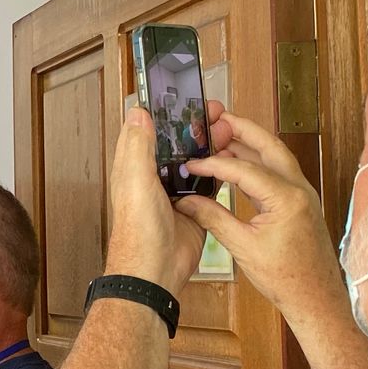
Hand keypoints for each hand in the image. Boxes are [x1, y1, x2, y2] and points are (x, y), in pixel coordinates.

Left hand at [105, 108, 210, 295]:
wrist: (155, 271)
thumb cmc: (138, 232)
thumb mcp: (135, 181)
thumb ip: (137, 147)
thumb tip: (137, 112)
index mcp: (135, 168)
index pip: (148, 130)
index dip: (166, 112)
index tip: (185, 97)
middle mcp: (153, 178)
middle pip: (176, 143)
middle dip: (196, 126)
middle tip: (216, 112)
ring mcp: (175, 193)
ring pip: (195, 161)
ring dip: (210, 145)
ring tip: (228, 129)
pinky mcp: (194, 208)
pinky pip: (209, 184)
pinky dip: (220, 171)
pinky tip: (232, 159)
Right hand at [173, 109, 345, 325]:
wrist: (316, 298)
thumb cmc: (285, 277)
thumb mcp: (242, 247)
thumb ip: (213, 217)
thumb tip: (186, 200)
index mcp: (286, 198)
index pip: (243, 168)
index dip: (214, 162)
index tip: (192, 163)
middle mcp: (300, 189)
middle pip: (269, 146)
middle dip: (243, 129)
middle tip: (217, 118)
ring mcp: (304, 193)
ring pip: (276, 156)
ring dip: (251, 143)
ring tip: (223, 136)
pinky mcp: (301, 202)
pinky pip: (279, 172)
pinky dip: (258, 162)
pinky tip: (239, 165)